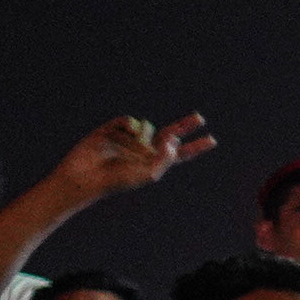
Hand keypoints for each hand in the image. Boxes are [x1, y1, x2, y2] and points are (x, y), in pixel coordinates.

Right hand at [46, 112, 208, 203]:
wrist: (86, 176)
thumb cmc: (118, 180)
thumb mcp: (149, 174)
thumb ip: (166, 158)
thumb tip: (174, 140)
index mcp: (155, 162)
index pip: (180, 154)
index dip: (196, 147)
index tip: (212, 140)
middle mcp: (145, 149)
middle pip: (170, 134)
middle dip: (185, 126)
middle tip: (200, 118)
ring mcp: (130, 139)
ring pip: (147, 126)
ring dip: (143, 136)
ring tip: (130, 149)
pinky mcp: (114, 130)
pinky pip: (130, 121)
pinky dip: (130, 126)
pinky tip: (125, 133)